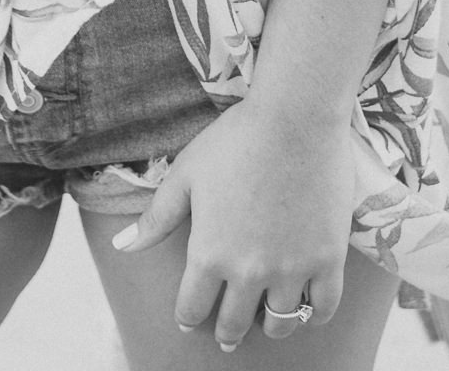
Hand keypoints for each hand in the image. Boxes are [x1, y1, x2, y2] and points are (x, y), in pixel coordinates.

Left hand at [112, 98, 354, 350]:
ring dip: (269, 326)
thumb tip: (121, 247)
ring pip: (280, 324)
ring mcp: (292, 268)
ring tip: (267, 319)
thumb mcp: (186, 173)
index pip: (191, 309)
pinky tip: (307, 307)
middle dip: (226, 331)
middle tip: (227, 332)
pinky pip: (323, 308)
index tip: (190, 318)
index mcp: (210, 254)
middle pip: (234, 324)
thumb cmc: (236, 139)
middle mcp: (249, 272)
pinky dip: (314, 314)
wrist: (296, 116)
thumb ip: (156, 217)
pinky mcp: (328, 258)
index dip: (187, 317)